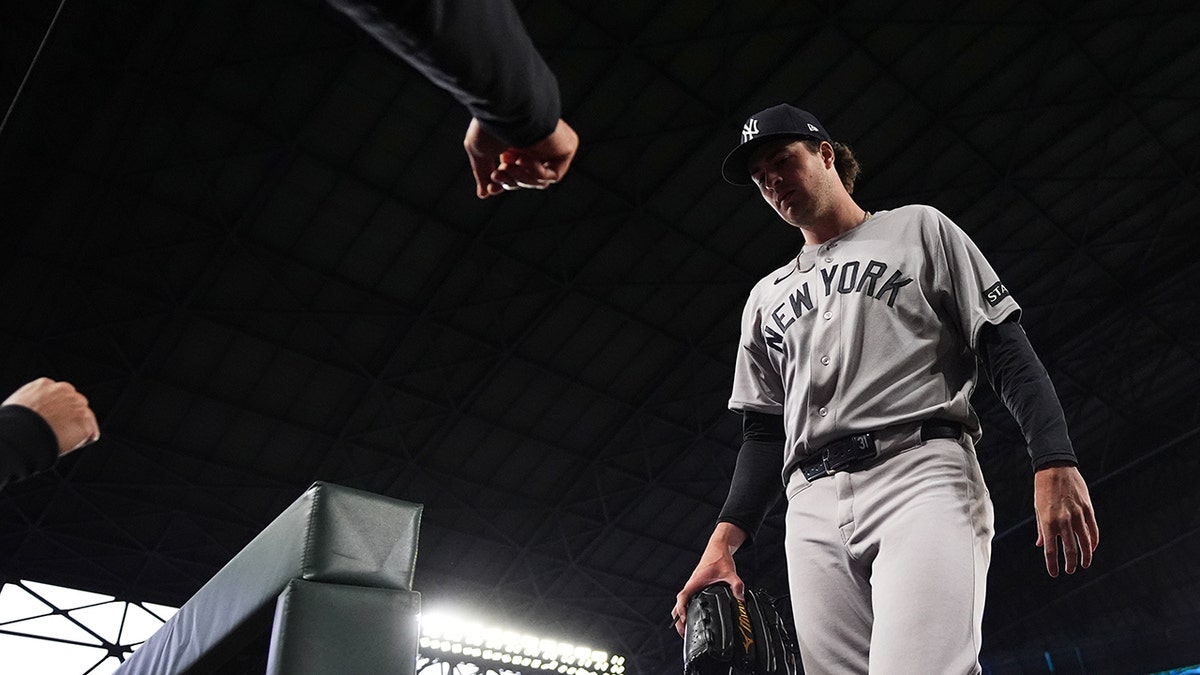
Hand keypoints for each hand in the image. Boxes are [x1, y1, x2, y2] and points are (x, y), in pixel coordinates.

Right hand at [3, 378, 99, 455]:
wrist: (20, 434)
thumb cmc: (14, 424)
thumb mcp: (19, 404)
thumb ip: (34, 402)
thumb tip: (37, 411)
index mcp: (46, 384)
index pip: (60, 395)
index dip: (55, 410)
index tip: (49, 420)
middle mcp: (66, 391)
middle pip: (75, 404)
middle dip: (69, 417)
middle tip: (54, 430)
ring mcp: (78, 406)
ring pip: (85, 418)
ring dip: (76, 429)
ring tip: (58, 438)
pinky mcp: (85, 423)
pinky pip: (92, 434)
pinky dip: (83, 441)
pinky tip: (68, 443)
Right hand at [464, 118, 578, 198]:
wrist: (508, 111)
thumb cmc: (491, 126)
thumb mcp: (480, 152)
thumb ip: (483, 174)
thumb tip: (484, 194)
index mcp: (515, 141)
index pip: (514, 172)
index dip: (504, 183)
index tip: (492, 188)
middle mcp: (534, 143)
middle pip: (526, 179)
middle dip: (510, 181)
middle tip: (497, 175)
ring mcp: (550, 146)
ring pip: (539, 181)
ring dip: (521, 178)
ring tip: (509, 165)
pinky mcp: (564, 148)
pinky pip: (553, 175)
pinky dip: (536, 172)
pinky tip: (525, 158)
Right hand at [672, 523, 746, 636]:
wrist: (717, 549)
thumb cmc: (719, 558)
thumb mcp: (730, 572)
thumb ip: (736, 585)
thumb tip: (740, 598)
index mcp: (695, 582)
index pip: (682, 597)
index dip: (681, 609)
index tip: (683, 619)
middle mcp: (691, 585)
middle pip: (678, 604)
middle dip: (678, 619)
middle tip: (682, 632)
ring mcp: (693, 587)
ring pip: (681, 603)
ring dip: (680, 615)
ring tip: (684, 629)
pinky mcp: (696, 587)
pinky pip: (687, 600)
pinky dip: (685, 609)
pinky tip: (691, 617)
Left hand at [1033, 463, 1098, 576]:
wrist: (1055, 468)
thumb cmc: (1043, 489)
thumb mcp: (1038, 509)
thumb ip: (1041, 528)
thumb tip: (1042, 545)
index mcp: (1048, 521)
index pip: (1051, 550)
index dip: (1052, 564)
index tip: (1054, 574)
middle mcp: (1063, 520)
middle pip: (1070, 549)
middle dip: (1070, 563)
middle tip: (1070, 570)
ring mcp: (1077, 514)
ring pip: (1085, 542)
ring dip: (1085, 556)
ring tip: (1084, 564)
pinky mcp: (1088, 509)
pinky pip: (1093, 529)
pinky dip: (1094, 541)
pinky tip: (1092, 548)